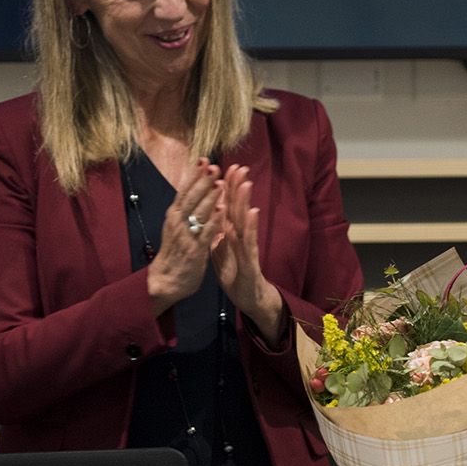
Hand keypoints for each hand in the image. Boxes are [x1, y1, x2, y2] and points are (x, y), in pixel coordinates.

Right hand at [147, 159, 223, 312]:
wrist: (165, 281)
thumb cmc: (175, 253)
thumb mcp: (177, 227)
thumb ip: (186, 211)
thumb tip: (195, 192)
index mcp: (174, 216)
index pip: (184, 191)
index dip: (194, 175)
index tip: (203, 159)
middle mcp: (177, 223)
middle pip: (191, 198)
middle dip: (203, 181)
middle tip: (214, 166)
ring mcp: (186, 236)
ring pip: (198, 213)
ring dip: (209, 197)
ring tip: (220, 183)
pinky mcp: (194, 251)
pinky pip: (205, 233)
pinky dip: (213, 221)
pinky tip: (221, 211)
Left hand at [210, 164, 284, 345]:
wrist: (250, 299)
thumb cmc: (237, 276)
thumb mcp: (222, 253)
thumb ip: (219, 235)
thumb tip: (214, 220)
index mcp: (232, 236)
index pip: (228, 208)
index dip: (226, 189)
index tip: (225, 168)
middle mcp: (242, 238)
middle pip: (238, 209)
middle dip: (237, 188)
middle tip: (240, 166)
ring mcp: (247, 248)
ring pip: (245, 221)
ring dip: (245, 202)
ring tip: (245, 183)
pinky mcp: (250, 261)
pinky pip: (249, 242)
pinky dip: (250, 227)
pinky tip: (252, 213)